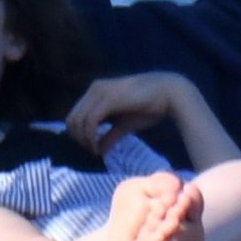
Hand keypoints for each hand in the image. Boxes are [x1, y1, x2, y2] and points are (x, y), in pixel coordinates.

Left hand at [64, 71, 197, 154]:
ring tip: (95, 151)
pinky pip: (89, 122)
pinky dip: (90, 138)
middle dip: (77, 139)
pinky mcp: (108, 99)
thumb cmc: (149, 107)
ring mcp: (100, 92)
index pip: (75, 115)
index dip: (77, 134)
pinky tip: (98, 149)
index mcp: (96, 92)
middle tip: (91, 151)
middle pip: (71, 119)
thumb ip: (109, 136)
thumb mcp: (123, 125)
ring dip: (83, 140)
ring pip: (78, 121)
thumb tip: (98, 151)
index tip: (90, 148)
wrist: (168, 93)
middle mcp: (94, 89)